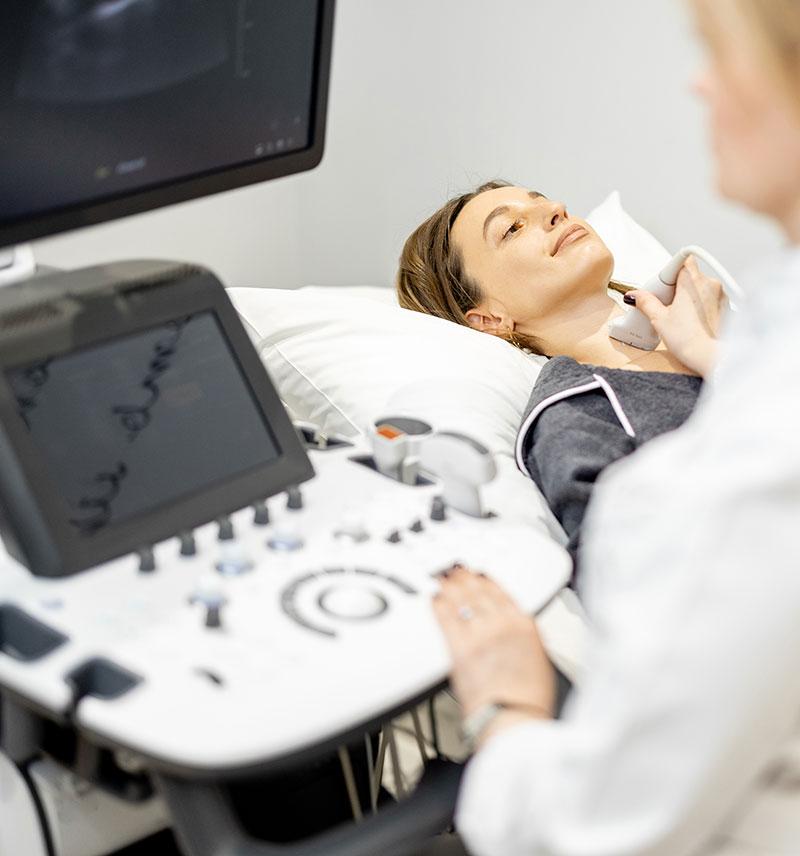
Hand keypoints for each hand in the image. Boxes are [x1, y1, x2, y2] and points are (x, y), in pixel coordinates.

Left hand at [433, 566, 554, 741]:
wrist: (514, 719)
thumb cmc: (529, 699)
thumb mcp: (540, 659)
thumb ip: (525, 639)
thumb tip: (515, 633)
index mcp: (524, 624)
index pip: (501, 592)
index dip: (486, 580)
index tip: (479, 575)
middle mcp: (501, 623)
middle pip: (478, 591)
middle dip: (465, 578)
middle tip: (455, 570)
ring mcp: (478, 634)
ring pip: (460, 600)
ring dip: (450, 586)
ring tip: (442, 579)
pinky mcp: (459, 648)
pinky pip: (445, 619)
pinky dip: (438, 606)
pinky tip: (434, 600)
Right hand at [628, 256, 726, 376]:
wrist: (712, 357)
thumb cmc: (690, 340)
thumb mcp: (660, 320)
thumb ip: (646, 302)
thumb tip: (635, 295)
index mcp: (692, 282)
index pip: (681, 261)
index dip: (669, 273)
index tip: (662, 287)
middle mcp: (710, 284)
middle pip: (689, 275)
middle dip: (677, 287)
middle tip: (666, 305)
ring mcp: (721, 295)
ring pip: (700, 288)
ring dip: (689, 298)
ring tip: (679, 318)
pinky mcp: (726, 307)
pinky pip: (710, 299)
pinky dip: (701, 307)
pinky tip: (692, 322)